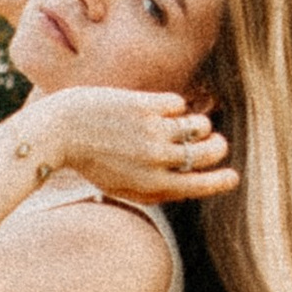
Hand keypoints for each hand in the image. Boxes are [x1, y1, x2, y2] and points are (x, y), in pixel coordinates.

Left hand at [13, 87, 237, 204]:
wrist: (58, 132)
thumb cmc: (90, 160)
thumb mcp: (121, 185)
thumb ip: (154, 189)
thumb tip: (188, 185)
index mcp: (151, 184)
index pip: (200, 185)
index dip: (221, 181)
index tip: (233, 176)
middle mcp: (156, 160)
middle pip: (209, 152)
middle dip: (217, 146)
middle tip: (215, 142)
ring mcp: (151, 131)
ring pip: (198, 125)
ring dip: (197, 124)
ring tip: (183, 124)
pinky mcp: (144, 105)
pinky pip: (177, 103)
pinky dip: (173, 105)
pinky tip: (156, 108)